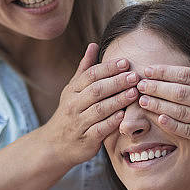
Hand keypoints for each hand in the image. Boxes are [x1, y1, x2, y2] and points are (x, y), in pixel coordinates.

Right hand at [44, 43, 138, 167]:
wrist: (54, 145)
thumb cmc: (69, 114)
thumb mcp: (72, 90)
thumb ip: (84, 69)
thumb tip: (93, 45)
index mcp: (73, 91)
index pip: (91, 75)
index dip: (108, 68)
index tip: (125, 62)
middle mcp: (74, 105)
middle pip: (97, 90)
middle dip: (117, 82)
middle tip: (134, 76)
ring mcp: (79, 123)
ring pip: (100, 109)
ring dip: (118, 100)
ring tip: (134, 92)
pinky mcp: (86, 139)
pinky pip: (100, 129)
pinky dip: (112, 122)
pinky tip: (123, 115)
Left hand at [135, 27, 189, 156]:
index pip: (188, 75)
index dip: (166, 72)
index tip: (148, 69)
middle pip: (182, 93)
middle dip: (157, 87)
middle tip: (139, 84)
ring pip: (182, 112)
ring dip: (159, 106)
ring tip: (142, 101)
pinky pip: (189, 131)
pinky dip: (173, 125)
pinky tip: (159, 118)